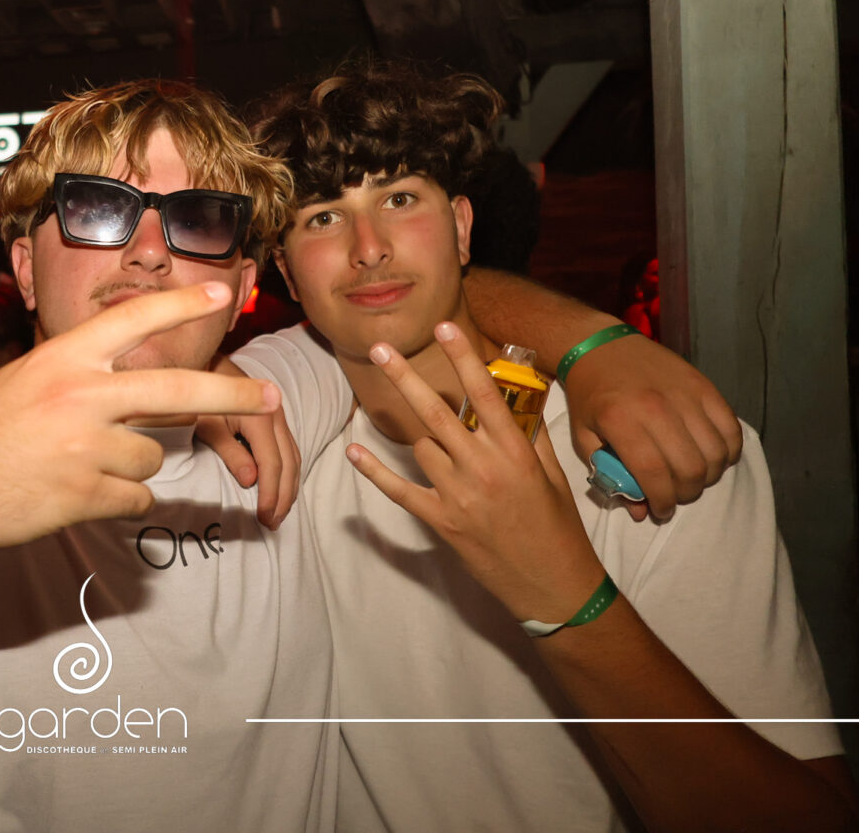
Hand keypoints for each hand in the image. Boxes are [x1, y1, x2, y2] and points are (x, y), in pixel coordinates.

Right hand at [0, 283, 280, 562]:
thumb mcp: (23, 387)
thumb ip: (83, 383)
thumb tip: (154, 399)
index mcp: (61, 358)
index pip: (133, 319)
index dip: (180, 304)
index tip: (219, 293)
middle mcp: (79, 394)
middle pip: (179, 387)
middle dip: (235, 393)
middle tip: (273, 397)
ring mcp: (85, 446)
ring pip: (151, 455)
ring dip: (127, 466)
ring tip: (73, 468)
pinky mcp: (86, 494)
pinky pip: (137, 497)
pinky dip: (117, 501)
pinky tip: (71, 495)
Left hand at [196, 359, 299, 528]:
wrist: (206, 367)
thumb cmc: (199, 396)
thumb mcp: (208, 426)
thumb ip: (230, 453)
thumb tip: (250, 481)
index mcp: (260, 417)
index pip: (272, 464)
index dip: (271, 494)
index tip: (265, 517)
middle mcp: (276, 416)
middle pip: (289, 464)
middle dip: (283, 496)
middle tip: (273, 522)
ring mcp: (279, 417)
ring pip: (294, 458)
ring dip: (289, 487)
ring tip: (279, 513)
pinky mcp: (277, 420)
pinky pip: (290, 450)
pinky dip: (288, 473)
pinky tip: (282, 489)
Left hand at [346, 324, 602, 621]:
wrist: (553, 584)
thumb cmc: (558, 527)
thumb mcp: (552, 475)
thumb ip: (531, 434)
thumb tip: (519, 399)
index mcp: (515, 452)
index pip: (487, 394)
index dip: (463, 357)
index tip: (444, 326)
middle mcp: (484, 468)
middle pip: (437, 412)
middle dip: (405, 377)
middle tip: (379, 348)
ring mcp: (459, 496)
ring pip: (422, 446)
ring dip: (420, 435)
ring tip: (429, 434)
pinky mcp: (441, 522)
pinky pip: (399, 491)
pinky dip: (374, 472)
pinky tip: (352, 452)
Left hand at [562, 333, 741, 520]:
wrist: (600, 346)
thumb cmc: (589, 394)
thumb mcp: (584, 435)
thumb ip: (609, 474)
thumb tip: (638, 510)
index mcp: (621, 421)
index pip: (654, 474)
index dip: (662, 501)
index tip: (659, 511)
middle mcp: (656, 408)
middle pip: (690, 468)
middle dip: (685, 493)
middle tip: (675, 495)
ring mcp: (684, 395)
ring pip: (714, 453)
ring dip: (708, 476)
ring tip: (692, 478)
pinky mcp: (704, 385)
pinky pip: (731, 429)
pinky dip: (728, 452)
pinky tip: (711, 457)